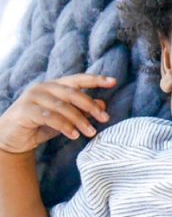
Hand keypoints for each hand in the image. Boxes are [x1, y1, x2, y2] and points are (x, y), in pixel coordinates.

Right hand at [0, 74, 115, 153]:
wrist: (13, 137)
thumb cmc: (42, 125)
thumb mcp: (66, 118)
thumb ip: (82, 110)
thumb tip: (103, 104)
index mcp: (55, 85)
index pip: (78, 79)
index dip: (96, 80)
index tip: (113, 82)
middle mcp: (44, 87)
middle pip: (72, 93)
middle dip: (90, 106)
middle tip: (105, 119)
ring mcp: (33, 97)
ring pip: (62, 106)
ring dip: (80, 120)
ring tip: (91, 132)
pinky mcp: (25, 110)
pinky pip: (49, 117)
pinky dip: (64, 126)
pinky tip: (74, 135)